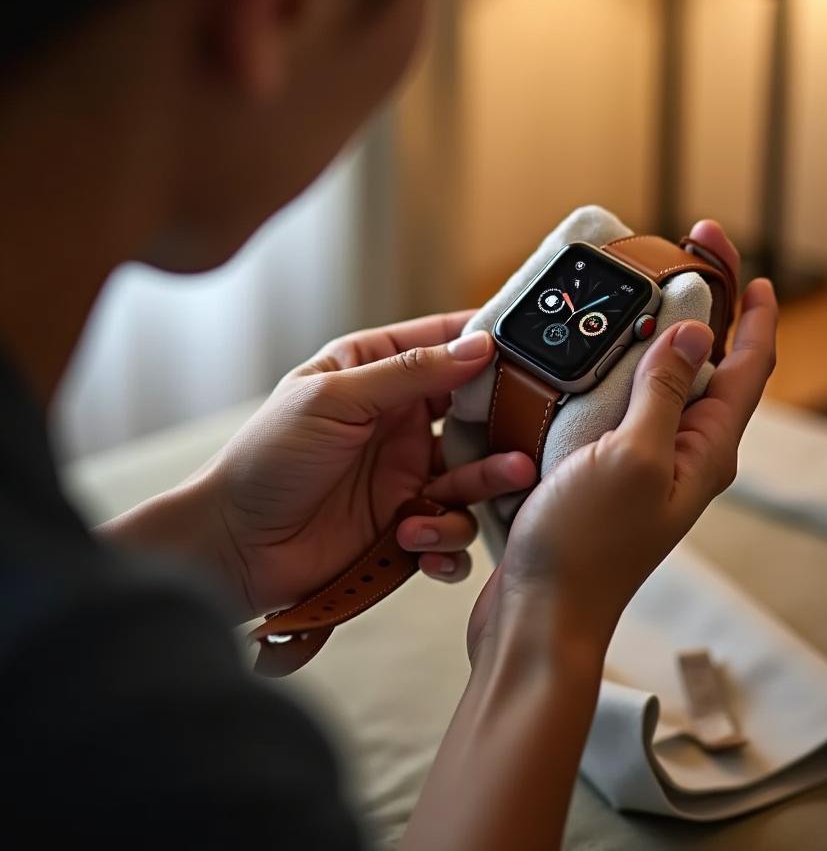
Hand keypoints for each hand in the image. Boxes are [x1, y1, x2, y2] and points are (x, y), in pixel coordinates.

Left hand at [190, 313, 534, 617]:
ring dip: (487, 482)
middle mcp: (397, 423)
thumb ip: (410, 373)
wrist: (232, 546)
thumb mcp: (334, 399)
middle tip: (531, 427)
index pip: (441, 345)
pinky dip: (447, 541)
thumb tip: (478, 346)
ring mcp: (404, 476)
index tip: (530, 346)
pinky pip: (449, 531)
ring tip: (505, 482)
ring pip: (471, 474)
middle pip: (472, 413)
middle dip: (503, 422)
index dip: (485, 343)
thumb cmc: (267, 457)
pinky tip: (421, 542)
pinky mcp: (405, 527)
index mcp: (375, 374)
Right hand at [467, 222, 777, 658]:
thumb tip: (694, 330)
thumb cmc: (587, 547)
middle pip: (706, 366)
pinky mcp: (602, 471)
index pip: (749, 365)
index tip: (743, 261)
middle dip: (699, 308)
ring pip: (658, 384)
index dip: (753, 310)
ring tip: (626, 295)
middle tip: (674, 255)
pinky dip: (608, 372)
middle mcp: (683, 453)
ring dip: (648, 337)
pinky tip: (582, 355)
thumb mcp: (633, 459)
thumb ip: (664, 394)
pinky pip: (617, 407)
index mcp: (706, 449)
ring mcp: (643, 463)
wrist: (540, 616)